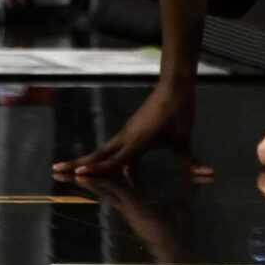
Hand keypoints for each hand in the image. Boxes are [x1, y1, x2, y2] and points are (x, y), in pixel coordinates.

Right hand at [55, 82, 209, 180]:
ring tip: (69, 169)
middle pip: (98, 154)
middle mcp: (126, 139)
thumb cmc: (178, 114)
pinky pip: (112, 149)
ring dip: (86, 160)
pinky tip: (103, 168)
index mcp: (137, 142)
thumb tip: (208, 174)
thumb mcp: (184, 140)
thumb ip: (191, 161)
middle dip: (78, 164)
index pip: (113, 160)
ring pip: (102, 151)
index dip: (97, 168)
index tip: (78, 174)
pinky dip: (102, 158)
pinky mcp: (130, 132)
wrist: (173, 90)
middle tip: (56, 169)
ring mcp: (126, 134)